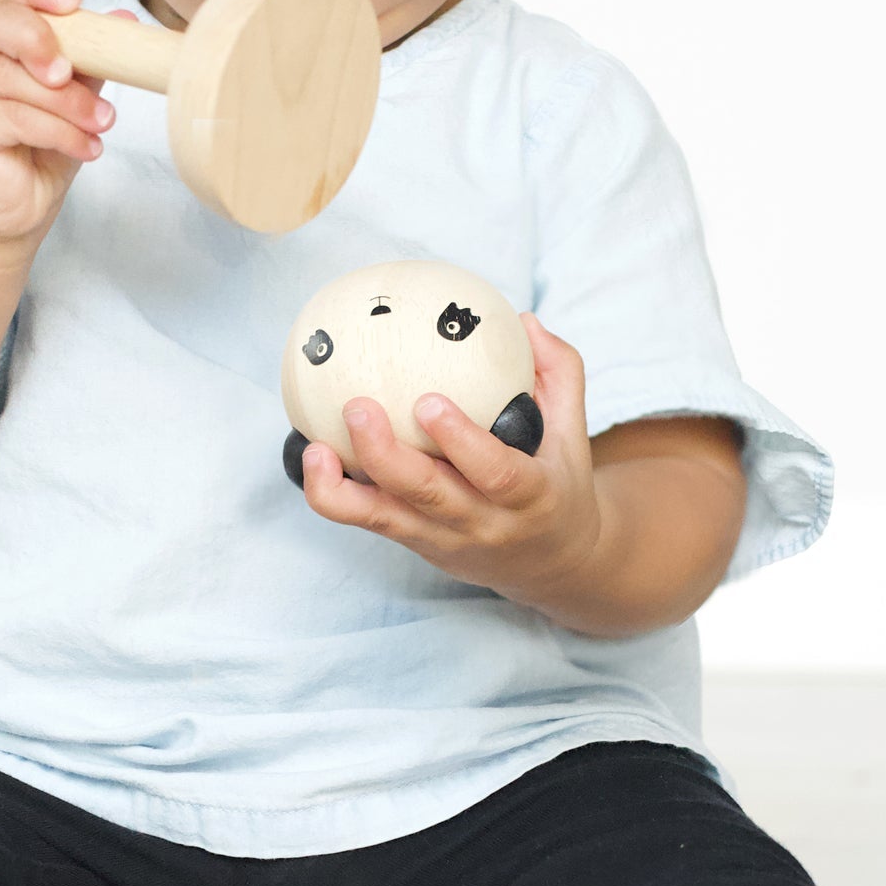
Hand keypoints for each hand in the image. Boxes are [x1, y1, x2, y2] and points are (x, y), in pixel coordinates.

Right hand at [0, 0, 132, 247]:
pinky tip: (85, 147)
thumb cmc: (38, 151)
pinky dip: (57, 131)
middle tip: (71, 73)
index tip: (75, 0)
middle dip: (40, 40)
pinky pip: (9, 116)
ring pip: (8, 76)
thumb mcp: (75, 100)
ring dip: (65, 102)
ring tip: (100, 124)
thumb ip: (91, 62)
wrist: (10, 214)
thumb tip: (125, 23)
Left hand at [297, 313, 602, 617]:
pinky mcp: (412, 543)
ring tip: (315, 446)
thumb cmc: (558, 485)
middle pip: (428, 496)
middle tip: (356, 406)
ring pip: (384, 518)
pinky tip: (312, 457)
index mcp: (529, 496)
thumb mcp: (573, 434)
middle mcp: (482, 522)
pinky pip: (366, 520)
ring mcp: (442, 537)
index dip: (460, 441)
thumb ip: (558, 374)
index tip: (428, 401)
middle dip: (386, 455)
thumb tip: (522, 320)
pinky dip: (333, 494)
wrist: (551, 565)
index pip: (496, 474)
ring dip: (343, 485)